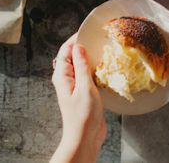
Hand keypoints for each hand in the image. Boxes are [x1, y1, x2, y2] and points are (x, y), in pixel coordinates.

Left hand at [50, 34, 105, 162]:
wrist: (85, 137)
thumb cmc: (83, 115)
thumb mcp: (84, 87)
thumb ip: (81, 66)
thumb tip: (78, 46)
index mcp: (62, 76)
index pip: (65, 50)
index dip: (75, 39)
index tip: (89, 30)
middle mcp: (67, 79)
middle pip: (73, 56)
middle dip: (85, 46)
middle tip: (100, 38)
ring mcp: (76, 86)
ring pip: (82, 66)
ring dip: (92, 58)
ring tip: (105, 50)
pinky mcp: (85, 93)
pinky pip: (89, 75)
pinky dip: (96, 69)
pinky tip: (106, 67)